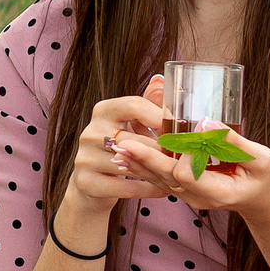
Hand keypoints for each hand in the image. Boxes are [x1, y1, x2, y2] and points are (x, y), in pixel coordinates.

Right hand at [61, 75, 192, 221]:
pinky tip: (165, 189)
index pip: (134, 105)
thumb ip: (147, 105)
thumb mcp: (130, 124)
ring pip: (131, 165)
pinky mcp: (87, 183)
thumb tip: (162, 80)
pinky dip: (149, 189)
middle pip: (134, 138)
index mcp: (103, 111)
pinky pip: (127, 187)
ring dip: (158, 172)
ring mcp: (85, 158)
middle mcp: (89, 132)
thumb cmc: (119, 149)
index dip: (160, 116)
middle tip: (184, 158)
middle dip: (162, 150)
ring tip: (179, 175)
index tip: (181, 128)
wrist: (91, 184)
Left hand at [106, 74, 269, 218]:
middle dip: (144, 159)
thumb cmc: (266, 177)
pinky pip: (161, 179)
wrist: (262, 200)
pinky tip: (128, 155)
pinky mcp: (185, 189)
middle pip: (165, 178)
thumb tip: (205, 122)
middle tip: (123, 142)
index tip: (178, 133)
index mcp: (218, 191)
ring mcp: (190, 196)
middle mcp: (199, 197)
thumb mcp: (261, 159)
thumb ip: (234, 142)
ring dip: (138, 163)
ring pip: (158, 180)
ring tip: (117, 146)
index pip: (187, 174)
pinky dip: (144, 166)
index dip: (180, 154)